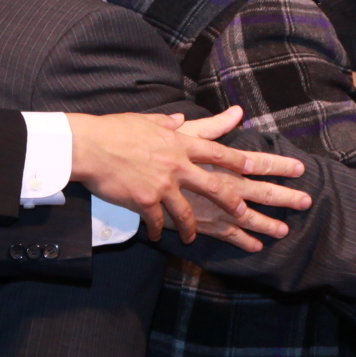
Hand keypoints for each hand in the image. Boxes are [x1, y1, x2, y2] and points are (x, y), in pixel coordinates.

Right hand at [68, 107, 307, 241]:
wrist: (89, 145)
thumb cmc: (117, 130)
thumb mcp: (150, 121)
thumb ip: (172, 123)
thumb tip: (182, 118)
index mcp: (183, 143)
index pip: (222, 153)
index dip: (245, 163)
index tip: (266, 170)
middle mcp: (179, 165)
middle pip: (218, 187)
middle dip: (238, 203)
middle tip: (251, 214)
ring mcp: (164, 185)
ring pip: (188, 213)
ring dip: (191, 228)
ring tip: (193, 238)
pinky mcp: (146, 201)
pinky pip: (158, 222)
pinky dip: (159, 231)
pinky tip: (157, 238)